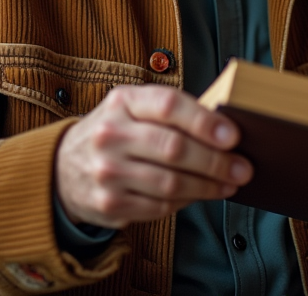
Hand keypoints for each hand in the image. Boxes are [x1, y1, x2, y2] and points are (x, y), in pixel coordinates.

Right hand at [55, 84, 252, 228]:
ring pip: (170, 183)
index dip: (204, 121)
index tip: (233, 135)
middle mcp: (111, 134)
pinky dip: (187, 202)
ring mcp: (107, 171)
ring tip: (229, 184)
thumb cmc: (118, 132)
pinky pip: (159, 207)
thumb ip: (172, 112)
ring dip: (208, 186)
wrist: (64, 167)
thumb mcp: (134, 108)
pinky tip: (201, 195)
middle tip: (243, 167)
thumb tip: (225, 130)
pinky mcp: (109, 204)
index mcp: (123, 101)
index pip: (168, 106)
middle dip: (216, 161)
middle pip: (174, 148)